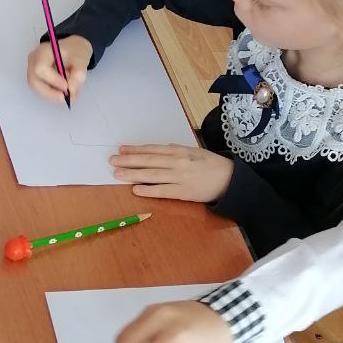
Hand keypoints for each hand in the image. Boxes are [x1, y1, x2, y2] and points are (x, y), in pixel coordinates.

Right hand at [26, 35, 92, 102]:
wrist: (72, 50)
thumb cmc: (75, 51)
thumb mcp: (82, 59)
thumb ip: (79, 73)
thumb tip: (71, 89)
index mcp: (43, 52)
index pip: (40, 68)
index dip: (53, 80)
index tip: (67, 87)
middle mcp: (33, 61)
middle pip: (35, 82)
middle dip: (52, 93)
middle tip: (68, 97)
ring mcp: (33, 71)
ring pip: (38, 89)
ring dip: (54, 95)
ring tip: (71, 93)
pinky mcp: (37, 79)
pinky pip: (42, 91)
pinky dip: (55, 95)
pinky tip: (66, 92)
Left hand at [110, 143, 233, 202]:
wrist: (229, 179)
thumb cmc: (210, 164)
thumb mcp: (193, 151)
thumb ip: (175, 150)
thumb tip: (158, 150)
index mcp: (179, 151)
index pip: (152, 150)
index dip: (135, 150)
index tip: (121, 150)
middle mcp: (177, 162)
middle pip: (148, 161)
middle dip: (128, 161)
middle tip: (112, 161)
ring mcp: (179, 178)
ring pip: (152, 175)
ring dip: (133, 174)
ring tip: (118, 174)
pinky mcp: (183, 193)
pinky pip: (162, 191)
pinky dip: (148, 190)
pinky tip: (136, 189)